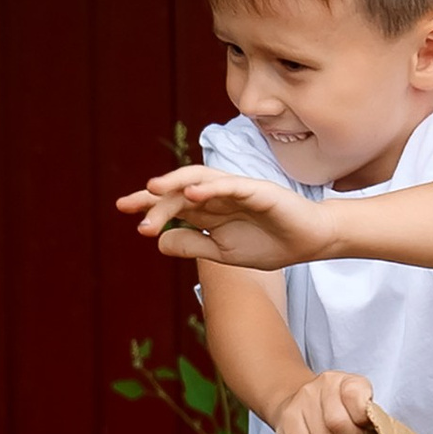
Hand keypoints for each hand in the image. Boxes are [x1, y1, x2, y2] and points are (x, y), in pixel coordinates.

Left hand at [115, 164, 316, 270]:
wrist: (309, 242)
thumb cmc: (269, 244)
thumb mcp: (223, 253)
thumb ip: (193, 245)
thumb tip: (159, 241)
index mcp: (209, 210)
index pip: (173, 203)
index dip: (148, 204)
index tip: (123, 209)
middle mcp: (218, 196)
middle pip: (179, 190)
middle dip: (154, 200)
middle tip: (130, 210)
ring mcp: (237, 190)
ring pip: (200, 180)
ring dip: (175, 182)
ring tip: (152, 188)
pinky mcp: (258, 191)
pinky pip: (231, 186)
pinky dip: (211, 187)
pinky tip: (192, 192)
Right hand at [272, 369, 375, 433]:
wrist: (298, 400)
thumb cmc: (338, 411)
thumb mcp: (360, 408)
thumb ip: (371, 417)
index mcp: (347, 381)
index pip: (356, 397)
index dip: (363, 420)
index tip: (365, 426)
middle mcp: (323, 384)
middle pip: (337, 424)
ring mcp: (302, 399)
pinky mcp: (286, 418)